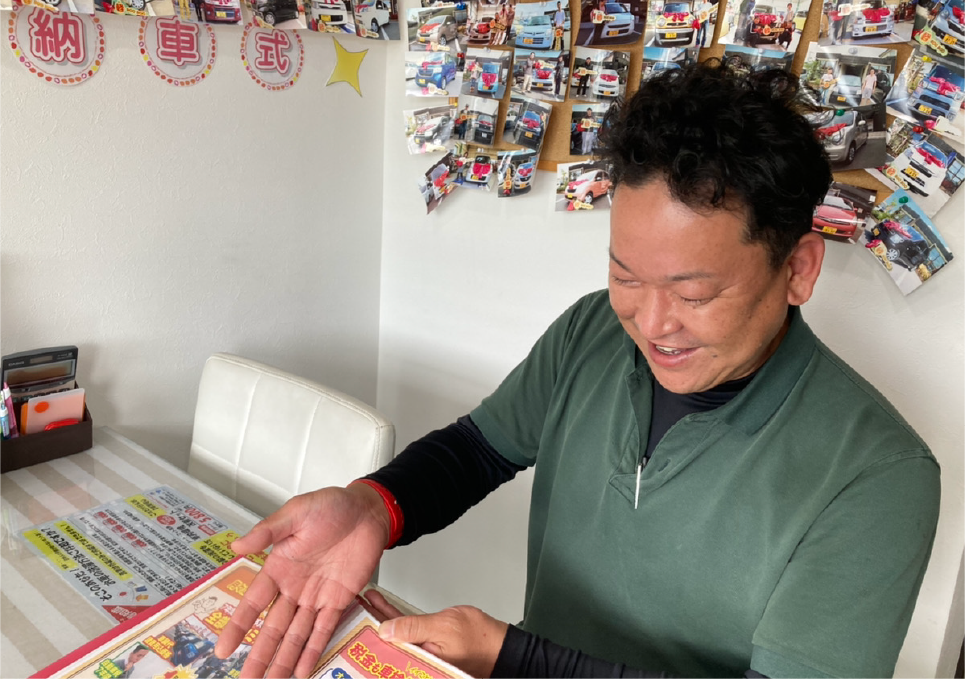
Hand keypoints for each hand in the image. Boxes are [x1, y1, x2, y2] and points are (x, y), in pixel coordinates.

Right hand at [215, 484, 390, 678]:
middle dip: (259, 655)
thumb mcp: (296, 512)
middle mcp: (294, 587)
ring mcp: (316, 597)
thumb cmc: (332, 506)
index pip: (253, 603)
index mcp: (279, 566)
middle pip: (273, 628)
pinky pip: (324, 631)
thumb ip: (268, 531)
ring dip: (283, 660)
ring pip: (295, 636)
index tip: (223, 650)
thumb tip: (237, 545)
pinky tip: (301, 671)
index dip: (238, 627)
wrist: (368, 511)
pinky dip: (312, 652)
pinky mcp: (339, 601)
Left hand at [364, 590, 507, 678]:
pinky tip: (385, 610)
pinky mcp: (428, 645)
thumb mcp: (443, 627)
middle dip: (369, 626)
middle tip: (354, 609)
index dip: (367, 635)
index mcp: (418, 662)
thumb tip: (386, 630)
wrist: (500, 645)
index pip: (385, 650)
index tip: (353, 621)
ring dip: (381, 619)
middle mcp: (417, 661)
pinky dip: (396, 621)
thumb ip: (413, 628)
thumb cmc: (480, 640)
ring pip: (395, 636)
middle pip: (386, 643)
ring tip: (365, 604)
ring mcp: (422, 653)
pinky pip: (407, 633)